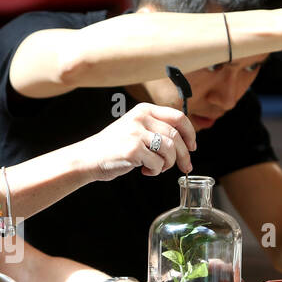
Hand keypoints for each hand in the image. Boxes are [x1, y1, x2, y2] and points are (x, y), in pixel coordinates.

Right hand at [79, 103, 195, 179]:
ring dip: (168, 164)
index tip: (192, 146)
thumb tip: (186, 143)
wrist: (89, 157)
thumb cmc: (114, 146)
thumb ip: (156, 128)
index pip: (178, 117)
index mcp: (144, 110)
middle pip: (176, 136)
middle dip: (184, 155)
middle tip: (184, 167)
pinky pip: (157, 163)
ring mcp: (136, 133)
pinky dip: (155, 171)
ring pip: (170, 150)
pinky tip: (144, 170)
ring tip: (157, 167)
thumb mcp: (135, 128)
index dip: (190, 133)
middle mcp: (141, 118)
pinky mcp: (132, 150)